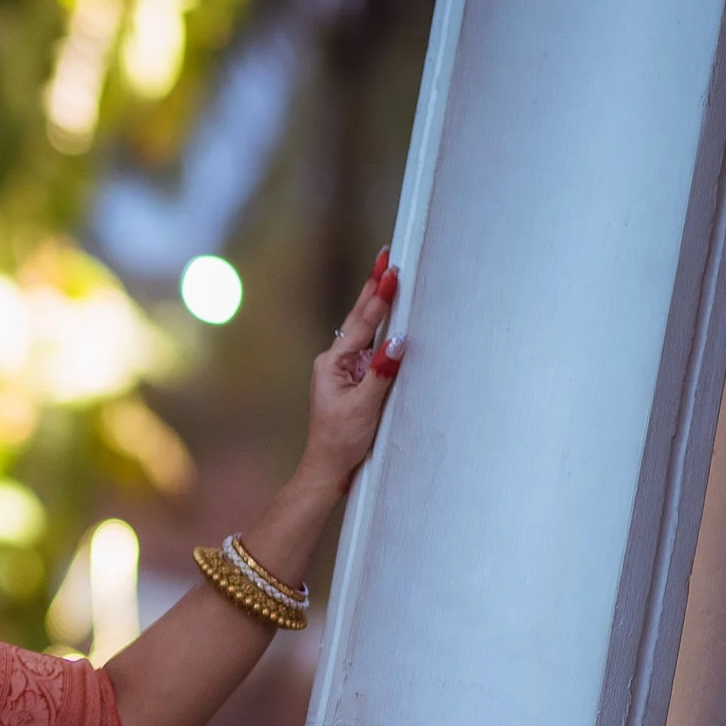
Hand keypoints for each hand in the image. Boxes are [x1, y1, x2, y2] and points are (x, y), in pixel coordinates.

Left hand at [300, 247, 406, 492]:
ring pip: (365, 332)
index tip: (389, 271)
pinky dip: (381, 331)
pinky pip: (370, 350)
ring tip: (386, 275)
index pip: (361, 324)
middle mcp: (335, 362)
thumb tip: (397, 342)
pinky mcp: (354, 381)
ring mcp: (344, 371)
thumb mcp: (364, 407)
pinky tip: (390, 318)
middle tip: (385, 257)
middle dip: (373, 288)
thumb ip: (381, 373)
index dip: (377, 297)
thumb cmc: (340, 442)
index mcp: (332, 363)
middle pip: (359, 319)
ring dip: (377, 305)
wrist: (327, 469)